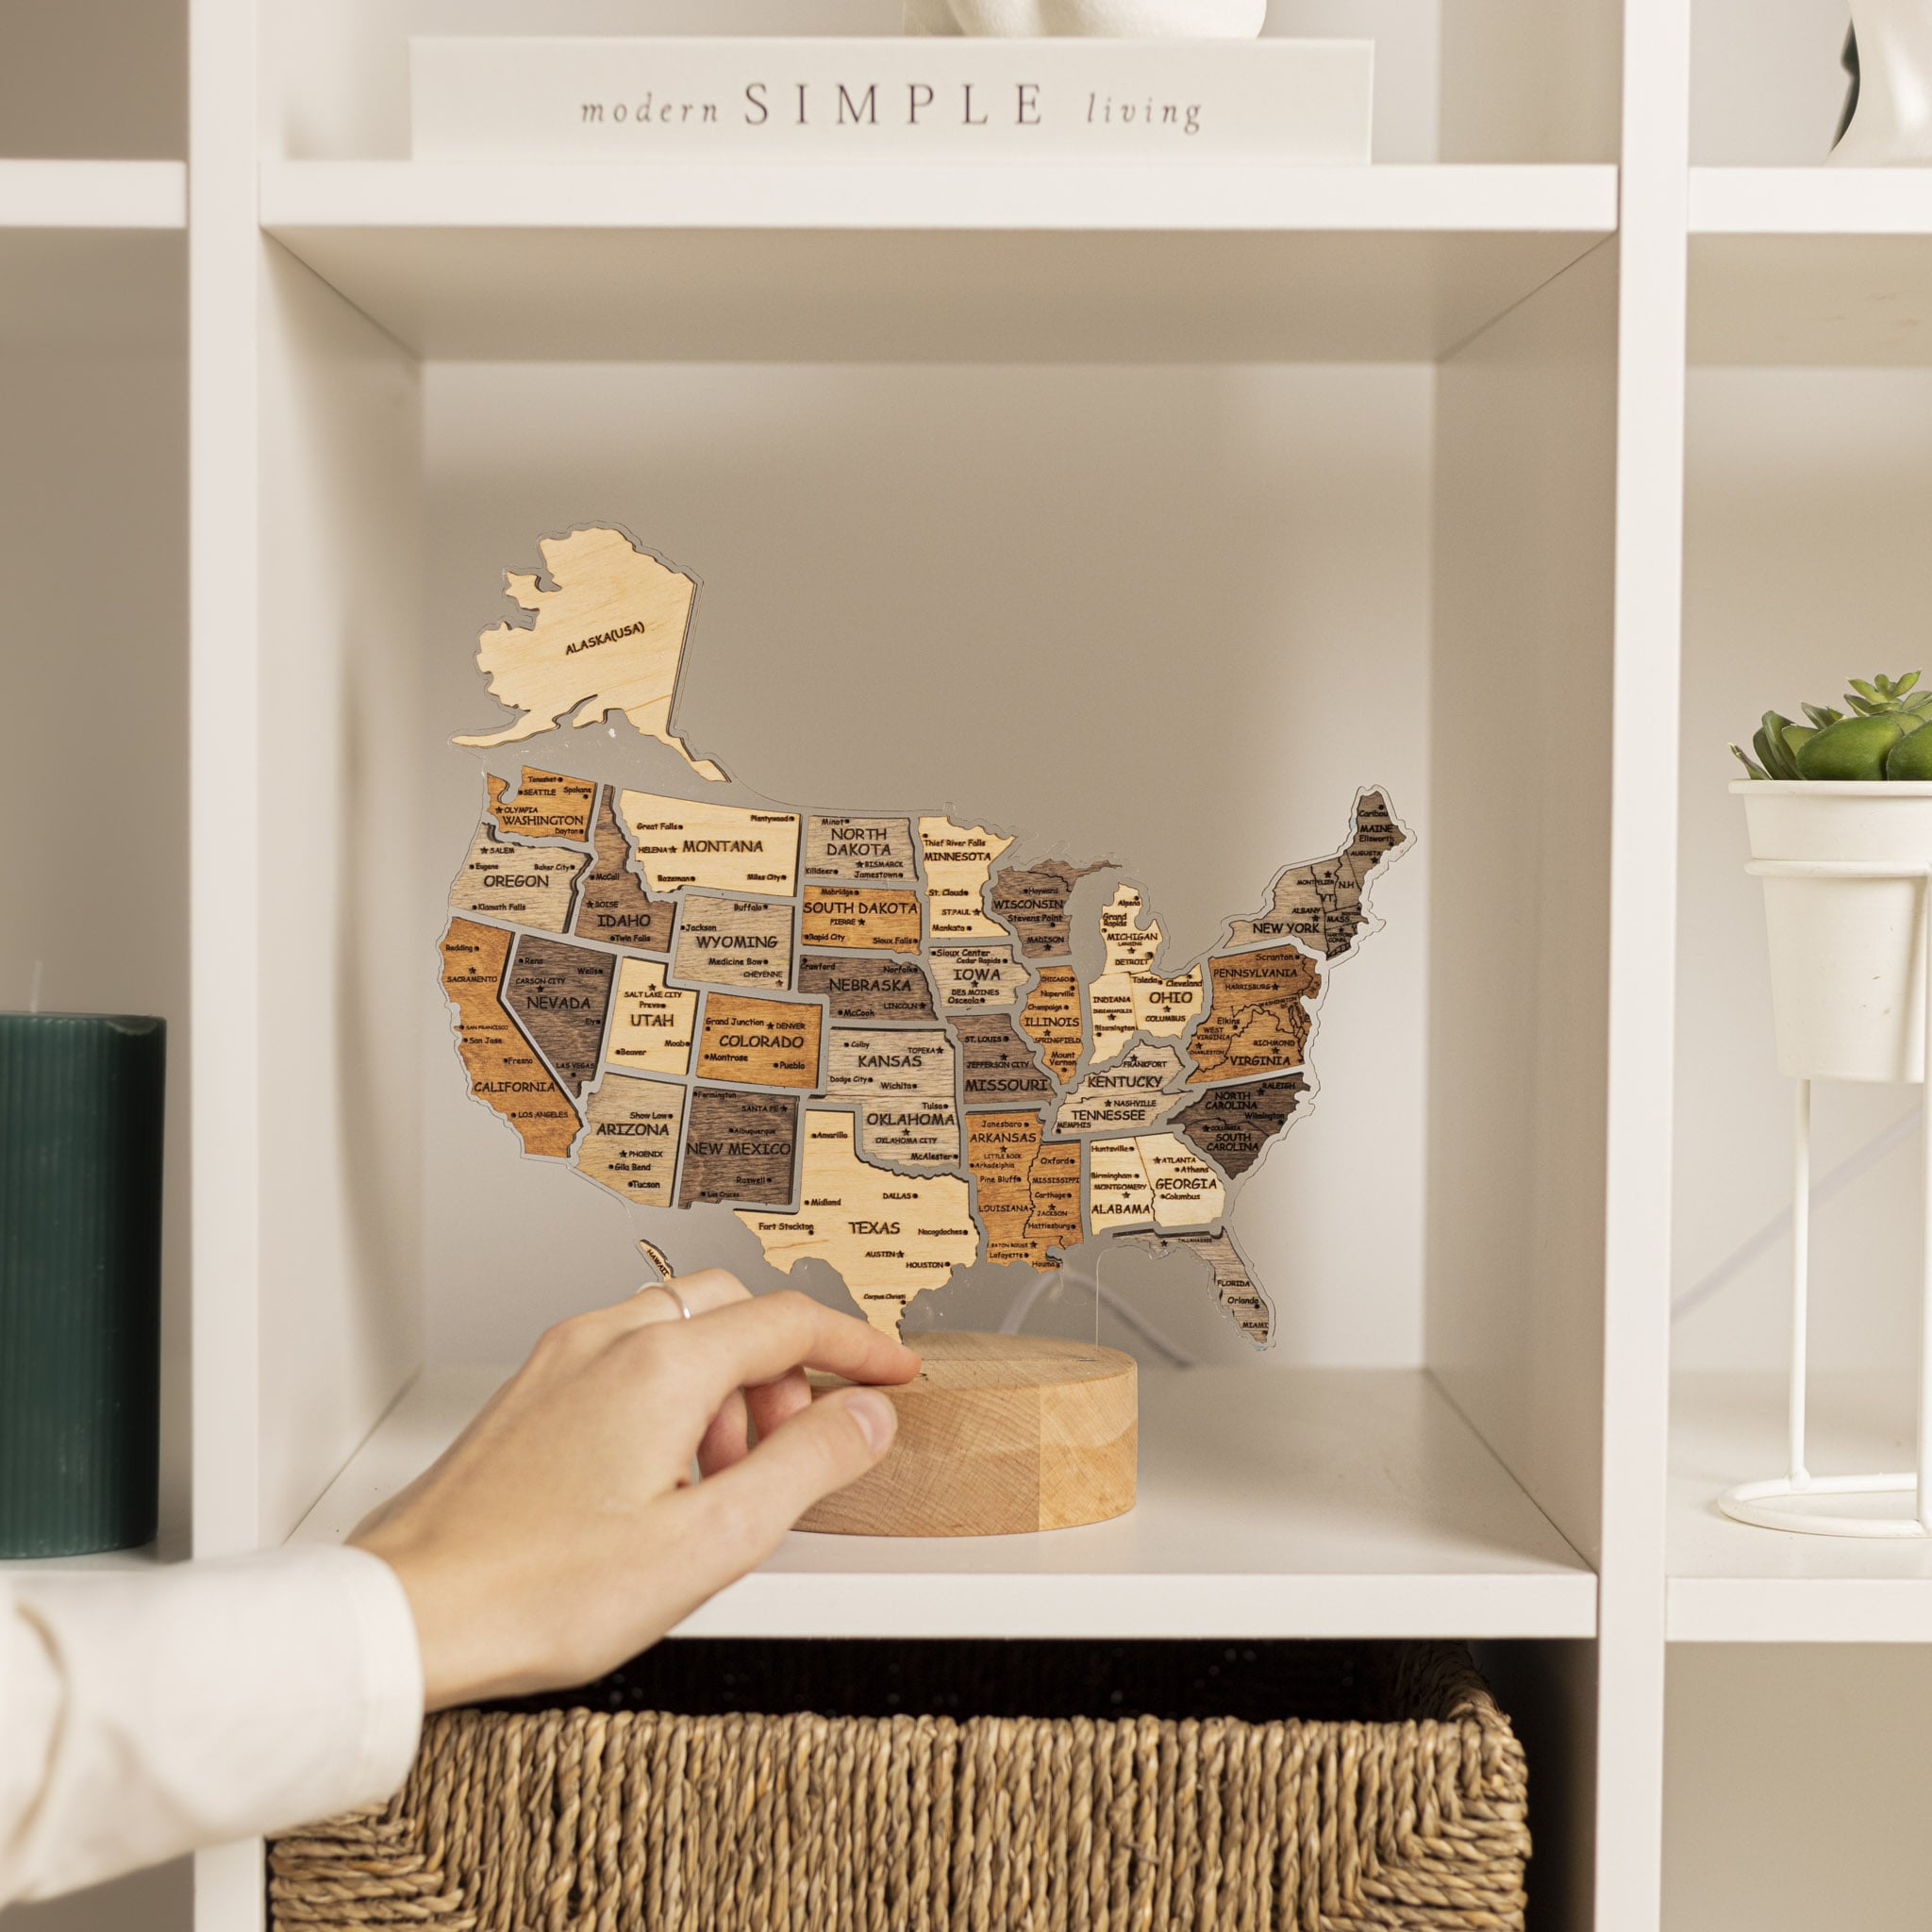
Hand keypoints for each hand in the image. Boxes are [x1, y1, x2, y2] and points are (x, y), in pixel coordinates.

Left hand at [351, 1274, 919, 1708]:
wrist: (412, 1611)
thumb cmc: (539, 1589)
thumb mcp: (709, 1542)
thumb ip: (803, 1467)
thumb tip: (864, 1418)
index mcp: (661, 1364)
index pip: (790, 1321)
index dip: (857, 1346)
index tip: (892, 1374)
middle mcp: (609, 1339)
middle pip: (735, 1312)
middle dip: (784, 1372)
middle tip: (795, 1450)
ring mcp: (562, 1359)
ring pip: (680, 1329)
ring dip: (726, 1385)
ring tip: (721, 1483)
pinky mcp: (532, 1389)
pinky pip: (629, 1355)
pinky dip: (673, 1393)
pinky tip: (663, 1477)